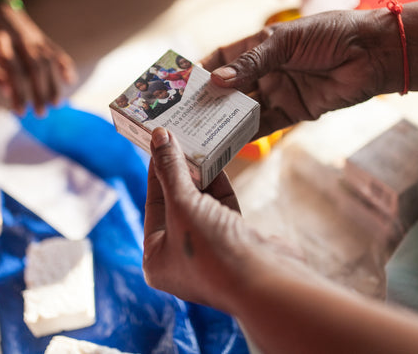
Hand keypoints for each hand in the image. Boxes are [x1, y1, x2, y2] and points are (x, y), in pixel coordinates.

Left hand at [0, 4, 76, 115]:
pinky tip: (70, 81)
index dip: (17, 91)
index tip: (19, 111)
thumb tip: (7, 92)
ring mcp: (34, 38)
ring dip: (53, 84)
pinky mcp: (42, 38)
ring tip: (55, 104)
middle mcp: (20, 39)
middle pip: (33, 68)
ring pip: (48, 62)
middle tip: (40, 114)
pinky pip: (57, 52)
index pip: (11, 70)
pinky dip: (65, 66)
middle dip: (39, 93)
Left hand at [143, 127, 307, 312]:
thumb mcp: (182, 204)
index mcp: (157, 258)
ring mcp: (211, 251)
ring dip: (201, 176)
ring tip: (198, 143)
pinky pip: (223, 208)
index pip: (153, 205)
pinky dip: (221, 186)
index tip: (159, 143)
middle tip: (179, 138)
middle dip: (179, 172)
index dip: (156, 172)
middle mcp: (181, 257)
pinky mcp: (237, 243)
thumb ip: (171, 169)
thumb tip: (159, 137)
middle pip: (177, 204)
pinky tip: (219, 161)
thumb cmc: (211, 250)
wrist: (265, 280)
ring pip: (202, 205)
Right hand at [201, 10, 392, 137]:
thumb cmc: (330, 34)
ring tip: (200, 132)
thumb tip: (216, 82)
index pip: (222, 59)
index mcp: (261, 46)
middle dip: (209, 100)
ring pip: (244, 109)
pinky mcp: (294, 112)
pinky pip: (265, 125)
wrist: (373, 54)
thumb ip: (252, 63)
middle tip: (184, 114)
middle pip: (230, 88)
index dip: (201, 70)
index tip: (178, 83)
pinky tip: (229, 142)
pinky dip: (248, 134)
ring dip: (225, 120)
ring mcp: (279, 91)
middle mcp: (266, 70)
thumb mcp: (286, 42)